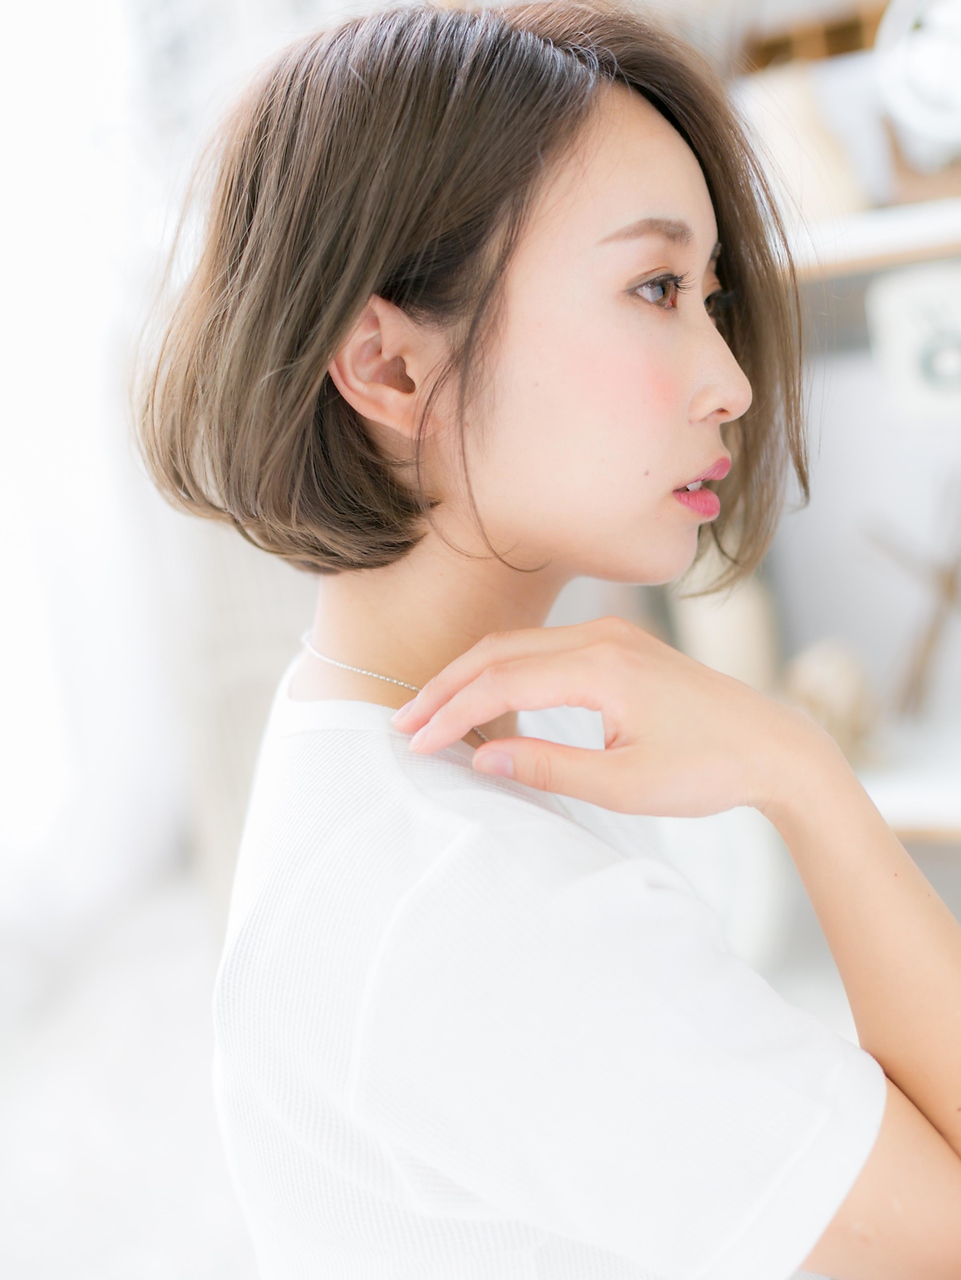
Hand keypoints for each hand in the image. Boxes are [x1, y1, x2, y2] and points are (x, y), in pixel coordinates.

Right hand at [390, 615, 830, 818]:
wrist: (774, 746)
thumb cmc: (708, 769)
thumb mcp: (625, 784)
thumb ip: (548, 767)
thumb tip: (481, 758)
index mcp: (601, 667)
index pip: (500, 683)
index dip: (451, 714)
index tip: (416, 744)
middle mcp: (602, 637)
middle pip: (499, 652)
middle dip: (447, 687)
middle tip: (404, 723)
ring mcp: (613, 635)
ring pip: (519, 646)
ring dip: (473, 676)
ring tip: (434, 714)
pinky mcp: (621, 645)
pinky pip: (546, 649)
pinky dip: (506, 672)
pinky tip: (491, 701)